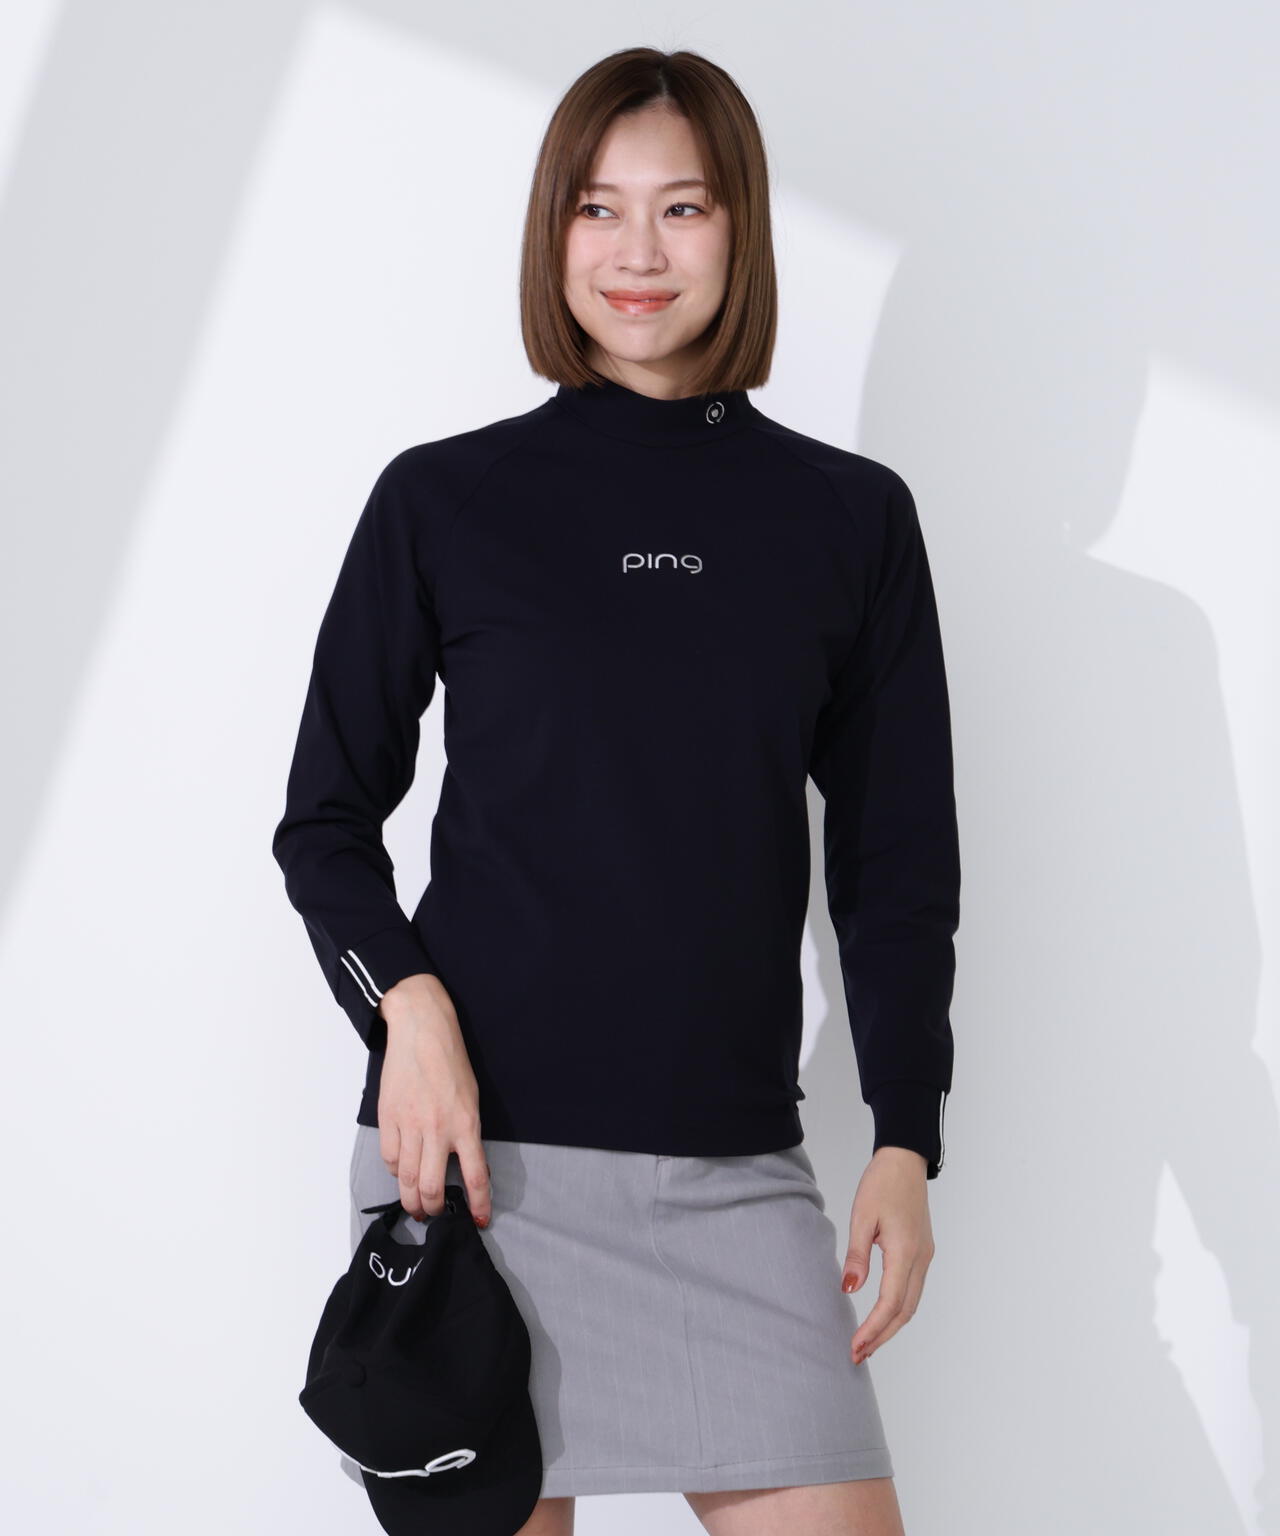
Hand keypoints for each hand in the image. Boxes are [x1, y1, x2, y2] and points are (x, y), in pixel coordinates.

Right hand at [375, 974, 492, 1229]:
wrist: (422, 1030)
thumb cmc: (451, 1061)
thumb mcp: (471, 1097)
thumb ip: (465, 1132)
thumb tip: (458, 1164)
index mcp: (466, 1124)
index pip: (475, 1176)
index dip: (478, 1204)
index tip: (479, 1220)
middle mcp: (438, 1129)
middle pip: (431, 1187)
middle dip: (433, 1210)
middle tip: (434, 1215)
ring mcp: (410, 1125)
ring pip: (406, 1179)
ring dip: (411, 1199)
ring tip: (415, 1207)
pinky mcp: (388, 1118)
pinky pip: (390, 1158)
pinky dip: (396, 1171)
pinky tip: (401, 1171)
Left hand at [841, 1145, 934, 1364]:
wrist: (905, 1160)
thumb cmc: (882, 1183)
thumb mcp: (862, 1216)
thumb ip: (857, 1255)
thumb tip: (849, 1290)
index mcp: (905, 1251)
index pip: (890, 1303)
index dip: (873, 1329)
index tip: (855, 1347)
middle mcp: (921, 1259)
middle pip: (905, 1311)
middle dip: (882, 1336)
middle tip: (858, 1355)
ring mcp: (925, 1256)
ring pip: (911, 1303)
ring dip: (890, 1325)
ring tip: (867, 1342)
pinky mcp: (922, 1251)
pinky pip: (912, 1289)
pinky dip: (898, 1309)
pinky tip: (881, 1315)